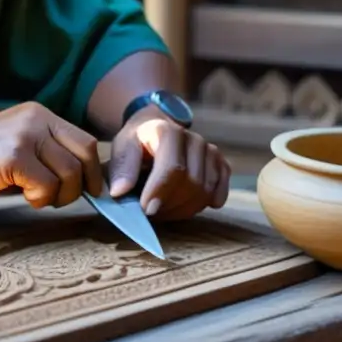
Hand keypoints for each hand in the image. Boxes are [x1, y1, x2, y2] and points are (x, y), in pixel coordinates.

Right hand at [0, 101, 103, 207]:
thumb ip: (47, 152)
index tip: (91, 188)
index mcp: (41, 114)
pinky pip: (47, 186)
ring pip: (69, 173)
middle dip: (82, 184)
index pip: (85, 140)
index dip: (93, 168)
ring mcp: (26, 136)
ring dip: (58, 195)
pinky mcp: (15, 156)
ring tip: (37, 197)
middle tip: (64, 198)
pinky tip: (23, 196)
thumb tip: (80, 180)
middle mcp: (38, 120)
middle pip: (84, 154)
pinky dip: (40, 199)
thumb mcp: (19, 142)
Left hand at [108, 106, 230, 218]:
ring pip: (206, 192)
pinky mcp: (221, 164)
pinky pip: (220, 192)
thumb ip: (122, 168)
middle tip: (152, 212)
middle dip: (171, 205)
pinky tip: (188, 205)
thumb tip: (119, 192)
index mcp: (168, 132)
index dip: (160, 192)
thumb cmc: (137, 142)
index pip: (173, 168)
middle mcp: (194, 140)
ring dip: (184, 209)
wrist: (156, 129)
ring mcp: (210, 152)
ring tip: (164, 208)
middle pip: (192, 184)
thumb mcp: (122, 148)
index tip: (146, 209)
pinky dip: (205, 204)